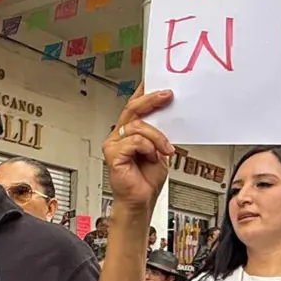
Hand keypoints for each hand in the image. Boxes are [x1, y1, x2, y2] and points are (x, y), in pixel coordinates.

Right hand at [102, 85, 174, 211]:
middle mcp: (120, 135)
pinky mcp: (113, 154)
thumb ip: (158, 132)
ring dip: (157, 138)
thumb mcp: (160, 149)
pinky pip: (134, 141)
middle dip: (152, 99)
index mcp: (130, 132)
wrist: (141, 201)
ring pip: (138, 126)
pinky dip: (148, 148)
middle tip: (167, 96)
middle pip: (133, 108)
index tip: (153, 79)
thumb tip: (166, 113)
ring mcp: (115, 144)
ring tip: (164, 150)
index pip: (135, 106)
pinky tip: (151, 157)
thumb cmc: (147, 180)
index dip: (143, 92)